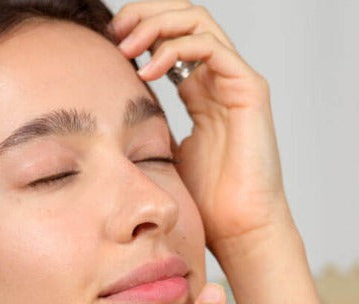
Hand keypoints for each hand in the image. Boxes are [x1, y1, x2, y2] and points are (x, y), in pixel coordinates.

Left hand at [110, 1, 292, 252]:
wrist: (238, 228)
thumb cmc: (207, 202)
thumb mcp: (164, 155)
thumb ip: (150, 128)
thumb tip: (115, 116)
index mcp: (200, 92)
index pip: (171, 37)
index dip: (141, 29)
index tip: (109, 43)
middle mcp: (220, 80)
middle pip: (184, 17)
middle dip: (146, 15)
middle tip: (115, 31)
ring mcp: (236, 82)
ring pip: (197, 21)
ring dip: (157, 25)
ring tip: (127, 46)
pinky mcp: (249, 90)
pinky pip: (210, 48)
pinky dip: (175, 49)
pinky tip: (148, 70)